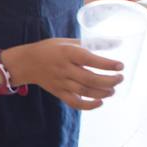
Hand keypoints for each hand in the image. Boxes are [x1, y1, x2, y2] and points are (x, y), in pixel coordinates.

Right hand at [6, 38, 123, 110]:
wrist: (26, 63)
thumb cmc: (50, 49)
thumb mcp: (67, 42)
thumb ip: (90, 43)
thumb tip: (116, 43)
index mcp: (67, 53)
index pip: (89, 59)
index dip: (107, 64)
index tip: (120, 65)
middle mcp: (64, 68)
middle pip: (89, 78)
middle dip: (109, 80)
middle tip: (120, 78)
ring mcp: (61, 82)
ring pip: (84, 91)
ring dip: (102, 92)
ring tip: (112, 90)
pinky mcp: (58, 92)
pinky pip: (74, 102)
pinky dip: (88, 105)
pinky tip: (100, 102)